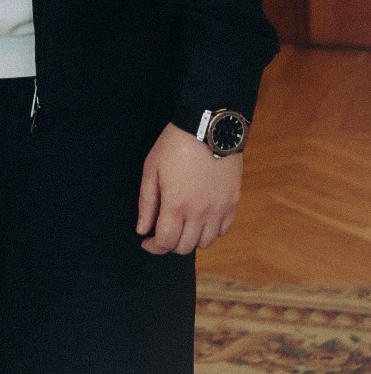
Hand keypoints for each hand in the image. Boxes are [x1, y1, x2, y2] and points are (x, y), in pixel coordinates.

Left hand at [137, 122, 242, 253]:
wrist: (207, 127)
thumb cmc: (176, 144)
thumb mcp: (152, 168)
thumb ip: (147, 202)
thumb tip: (142, 229)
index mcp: (176, 204)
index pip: (165, 242)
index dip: (153, 247)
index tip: (147, 241)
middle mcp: (199, 213)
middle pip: (184, 247)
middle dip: (169, 243)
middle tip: (163, 230)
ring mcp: (218, 210)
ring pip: (204, 243)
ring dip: (190, 239)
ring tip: (182, 224)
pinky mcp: (232, 203)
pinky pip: (223, 231)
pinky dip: (211, 231)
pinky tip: (202, 218)